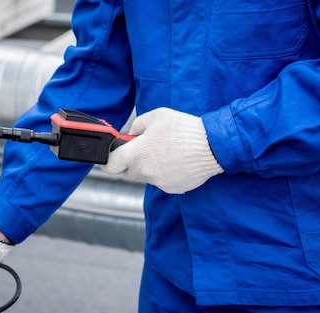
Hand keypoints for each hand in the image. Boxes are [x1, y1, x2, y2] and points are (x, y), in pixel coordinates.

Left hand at [101, 107, 222, 193]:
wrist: (212, 146)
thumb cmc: (184, 129)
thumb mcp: (155, 116)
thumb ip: (137, 126)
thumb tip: (132, 135)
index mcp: (136, 154)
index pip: (110, 165)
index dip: (107, 161)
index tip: (109, 158)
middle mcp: (145, 172)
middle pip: (128, 172)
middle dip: (132, 161)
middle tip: (145, 148)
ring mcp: (159, 182)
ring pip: (147, 176)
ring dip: (150, 166)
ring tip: (167, 152)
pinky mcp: (172, 188)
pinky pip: (162, 181)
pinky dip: (166, 173)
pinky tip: (177, 160)